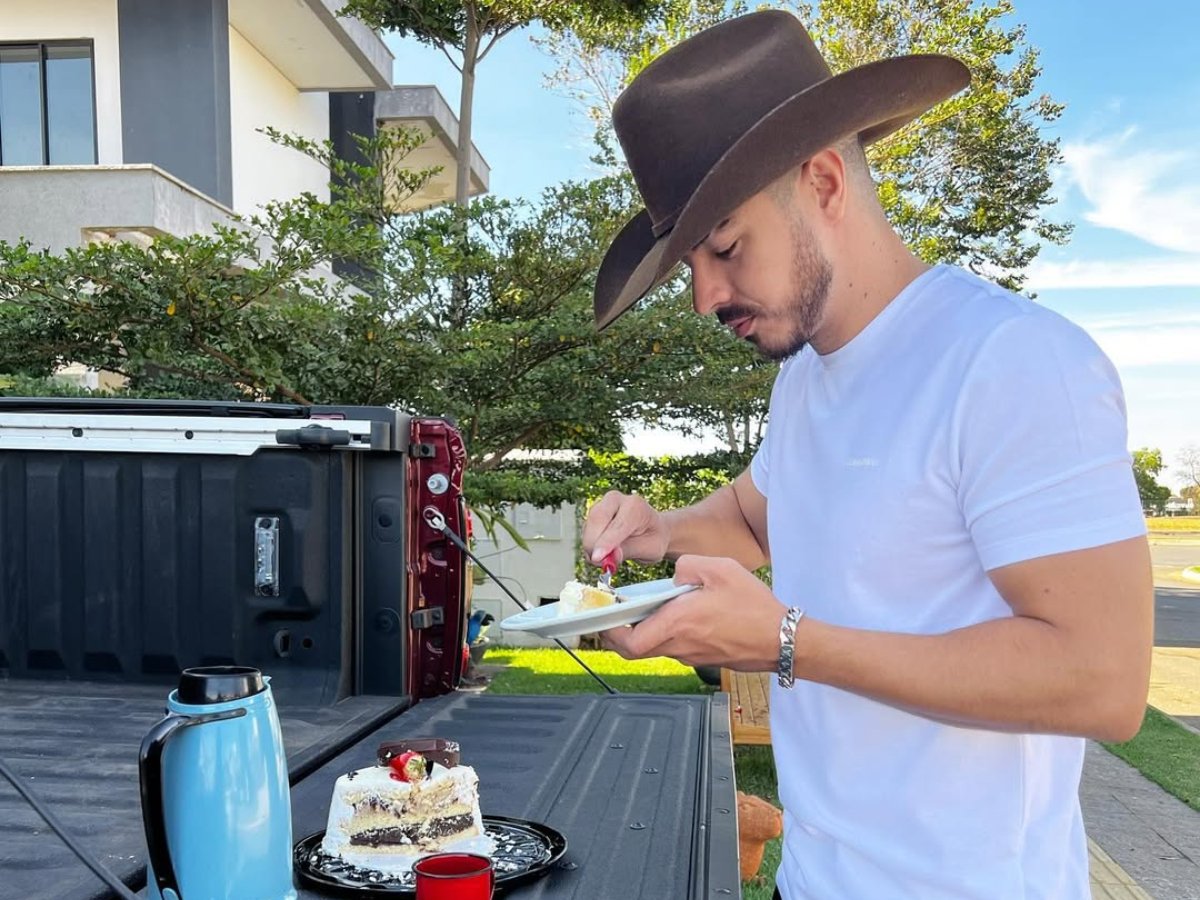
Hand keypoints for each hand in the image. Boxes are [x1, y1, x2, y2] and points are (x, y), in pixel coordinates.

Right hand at [582, 491, 670, 566]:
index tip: (597, 558)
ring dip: (592, 546)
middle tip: (601, 563)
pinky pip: (586, 532)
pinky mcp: (593, 514)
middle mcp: (616, 500)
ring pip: (588, 526)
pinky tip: (604, 552)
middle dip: (594, 544)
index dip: (606, 543)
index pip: (618, 525)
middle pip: (597, 519)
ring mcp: (602, 505)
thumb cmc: (653, 538)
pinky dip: (591, 546)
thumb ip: (629, 550)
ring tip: (609, 558)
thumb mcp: (649, 549)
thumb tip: (608, 557)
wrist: (653, 530)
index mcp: (635, 506)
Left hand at [601, 555, 783, 670]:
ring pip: (655, 648)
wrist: (783, 640)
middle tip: (617, 615)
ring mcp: (692, 655)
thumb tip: (675, 575)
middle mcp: (680, 645)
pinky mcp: (704, 658)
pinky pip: (675, 648)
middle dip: (620, 634)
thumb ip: (688, 566)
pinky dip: (666, 634)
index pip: (629, 641)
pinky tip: (679, 615)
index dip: (610, 632)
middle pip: (635, 649)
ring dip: (645, 632)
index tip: (604, 617)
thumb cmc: (754, 607)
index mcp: (678, 623)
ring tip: (650, 609)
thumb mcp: (721, 569)